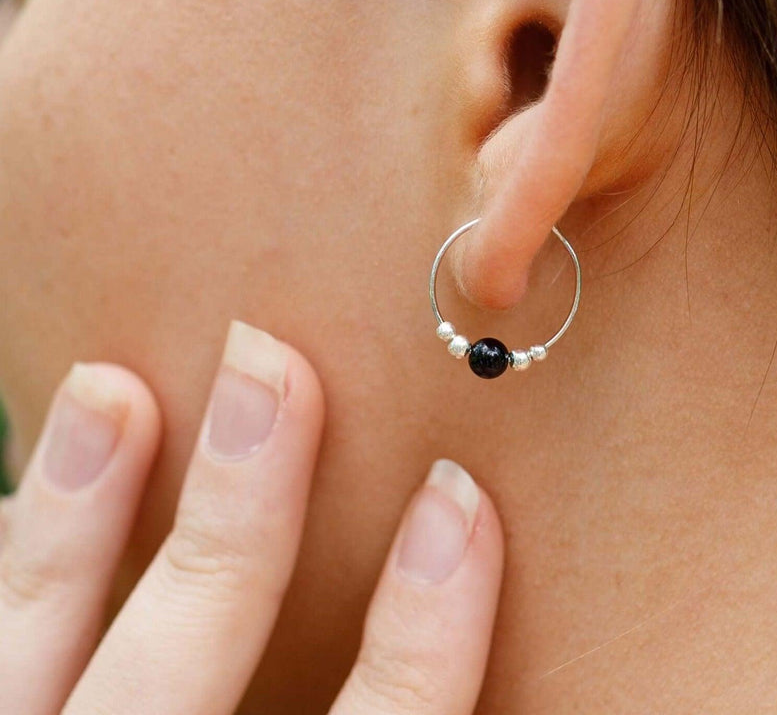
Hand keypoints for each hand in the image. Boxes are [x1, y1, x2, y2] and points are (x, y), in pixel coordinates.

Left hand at [0, 320, 503, 713]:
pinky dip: (11, 556)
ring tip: (109, 389)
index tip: (458, 497)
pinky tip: (25, 487)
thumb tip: (461, 544)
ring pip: (29, 653)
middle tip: (270, 366)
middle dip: (234, 520)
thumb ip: (395, 696)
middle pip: (182, 671)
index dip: (426, 636)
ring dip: (72, 520)